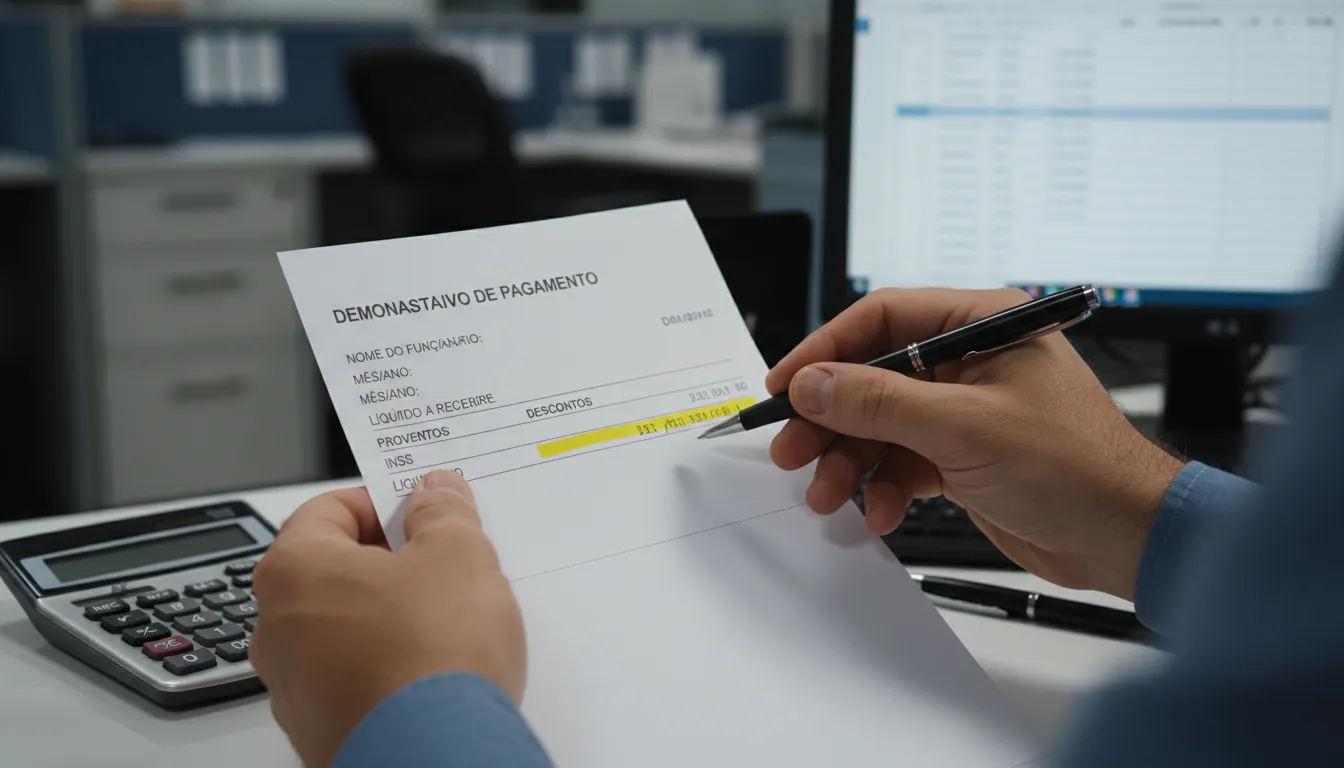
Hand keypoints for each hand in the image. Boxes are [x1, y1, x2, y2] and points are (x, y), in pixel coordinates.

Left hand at [250, 471, 524, 766]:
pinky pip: (355, 677)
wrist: (435, 759)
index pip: (328, 508)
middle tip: (443, 560)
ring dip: (390, 616)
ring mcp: (294, 686)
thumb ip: (443, 512)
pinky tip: (434, 670)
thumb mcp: (459, 554)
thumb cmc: (430, 662)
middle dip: (391, 560)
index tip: (422, 509)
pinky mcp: (321, 728)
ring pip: (345, 627)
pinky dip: (389, 666)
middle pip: (334, 569)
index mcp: (294, 572)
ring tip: (447, 621)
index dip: (383, 502)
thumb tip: (436, 494)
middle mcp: (277, 629)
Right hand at [768, 288, 1183, 600]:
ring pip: (882, 425)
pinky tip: (879, 512)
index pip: (880, 319)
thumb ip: (879, 402)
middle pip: (872, 376)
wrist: (1124, 536)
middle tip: (792, 450)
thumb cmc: (1076, 466)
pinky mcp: (964, 455)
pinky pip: (903, 461)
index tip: (786, 384)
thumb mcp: (963, 428)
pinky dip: (885, 487)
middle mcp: (969, 360)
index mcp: (980, 324)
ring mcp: (965, 410)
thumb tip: (815, 383)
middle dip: (830, 418)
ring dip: (851, 461)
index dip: (824, 350)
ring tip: (828, 494)